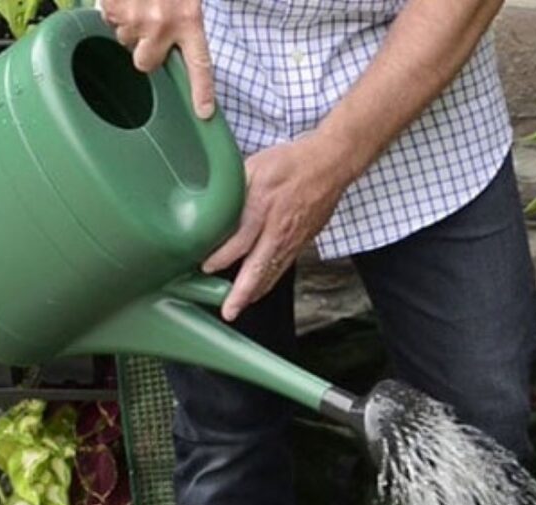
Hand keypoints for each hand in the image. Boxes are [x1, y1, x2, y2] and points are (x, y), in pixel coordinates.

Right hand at [99, 0, 214, 118]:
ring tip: (137, 2)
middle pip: (144, 63)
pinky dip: (112, 8)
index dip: (202, 91)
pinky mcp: (111, 6)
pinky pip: (107, 18)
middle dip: (143, 51)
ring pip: (123, 38)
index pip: (200, 65)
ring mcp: (134, 17)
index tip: (203, 113)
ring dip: (127, 25)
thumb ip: (185, 21)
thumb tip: (176, 46)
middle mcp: (162, 24)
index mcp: (190, 20)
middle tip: (147, 29)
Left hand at [203, 133, 356, 320]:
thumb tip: (212, 205)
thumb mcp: (254, 166)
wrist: (329, 165)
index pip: (239, 243)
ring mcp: (293, 239)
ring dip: (256, 292)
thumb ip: (234, 190)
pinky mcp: (303, 242)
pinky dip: (270, 280)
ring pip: (272, 273)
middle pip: (258, 270)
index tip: (205, 267)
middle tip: (229, 312)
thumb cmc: (292, 162)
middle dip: (242, 294)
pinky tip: (262, 286)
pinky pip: (284, 266)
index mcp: (263, 209)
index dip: (221, 259)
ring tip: (241, 306)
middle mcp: (279, 230)